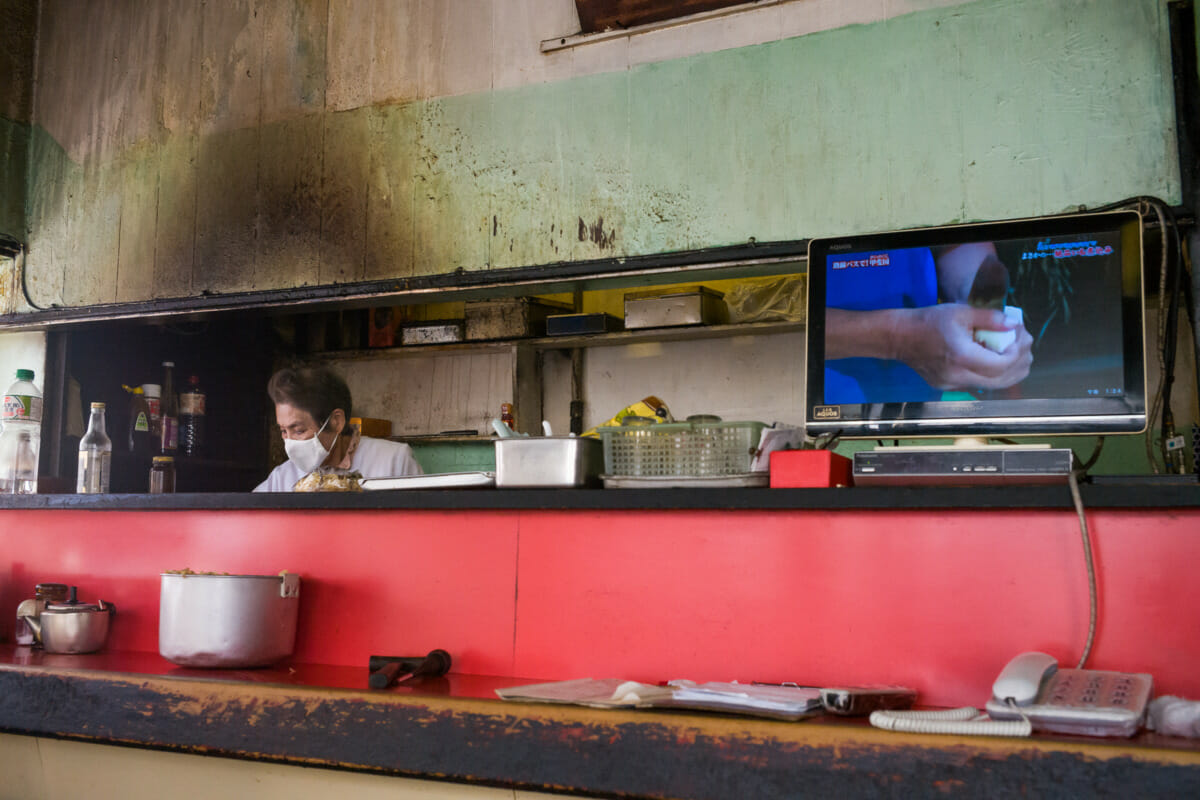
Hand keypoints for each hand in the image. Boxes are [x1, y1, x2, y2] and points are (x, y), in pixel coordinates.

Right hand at [898, 304, 1031, 389]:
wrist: (900, 337)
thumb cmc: (929, 321)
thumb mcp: (961, 312)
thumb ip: (990, 318)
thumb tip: (1013, 325)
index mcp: (962, 357)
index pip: (1002, 364)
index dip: (1017, 352)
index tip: (1020, 336)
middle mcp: (958, 376)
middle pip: (1002, 380)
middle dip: (1020, 363)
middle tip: (1026, 346)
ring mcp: (952, 385)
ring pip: (993, 386)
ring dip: (1010, 372)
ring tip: (1017, 355)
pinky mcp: (948, 388)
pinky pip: (979, 385)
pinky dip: (993, 375)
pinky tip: (995, 360)